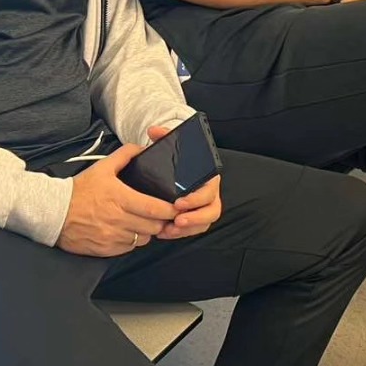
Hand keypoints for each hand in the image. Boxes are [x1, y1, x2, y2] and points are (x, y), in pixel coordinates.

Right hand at [58, 143, 176, 256]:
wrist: (53, 212)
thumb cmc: (78, 190)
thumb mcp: (102, 167)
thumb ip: (125, 155)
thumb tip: (141, 149)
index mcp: (120, 198)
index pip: (154, 208)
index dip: (170, 210)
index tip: (176, 208)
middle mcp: (118, 219)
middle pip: (153, 227)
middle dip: (161, 221)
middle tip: (160, 215)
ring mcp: (112, 237)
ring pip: (143, 239)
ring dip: (146, 232)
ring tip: (143, 222)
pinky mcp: (105, 249)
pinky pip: (128, 249)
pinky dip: (132, 241)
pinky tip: (128, 231)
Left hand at [145, 125, 222, 239]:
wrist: (178, 169)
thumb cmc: (178, 159)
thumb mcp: (173, 145)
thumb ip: (165, 136)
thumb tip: (154, 131)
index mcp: (209, 177)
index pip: (209, 191)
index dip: (196, 199)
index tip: (178, 203)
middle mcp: (210, 193)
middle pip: (211, 211)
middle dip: (194, 219)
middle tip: (177, 221)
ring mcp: (204, 207)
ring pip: (204, 223)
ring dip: (187, 229)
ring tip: (168, 230)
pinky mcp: (196, 218)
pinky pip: (194, 230)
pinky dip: (181, 233)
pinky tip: (165, 232)